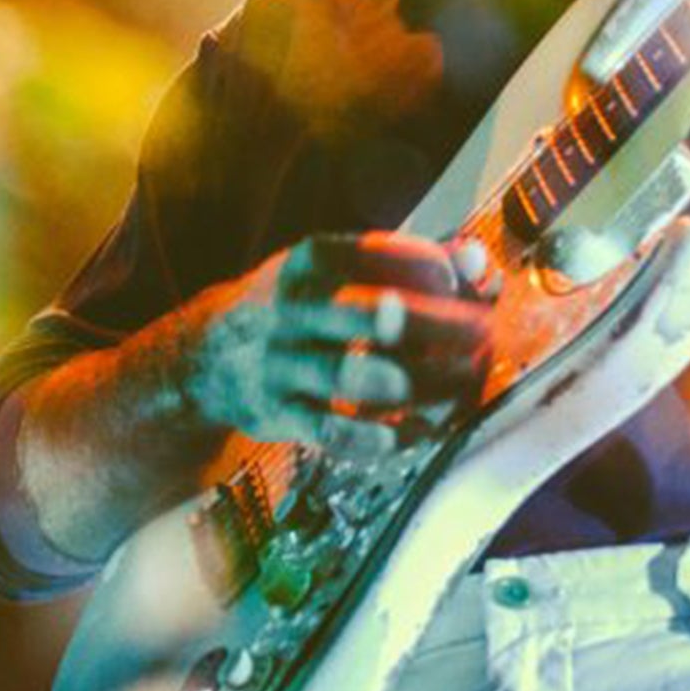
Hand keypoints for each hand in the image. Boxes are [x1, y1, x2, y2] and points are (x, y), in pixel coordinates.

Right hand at [190, 231, 496, 458]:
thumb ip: (411, 261)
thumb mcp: (337, 270)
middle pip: (370, 316)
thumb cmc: (299, 306)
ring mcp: (279, 363)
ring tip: (459, 387)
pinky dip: (380, 436)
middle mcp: (289, 308)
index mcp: (307, 262)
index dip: (431, 271)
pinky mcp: (277, 413)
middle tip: (482, 337)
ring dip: (416, 385)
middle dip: (437, 328)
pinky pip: (333, 430)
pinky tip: (418, 430)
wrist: (208, 357)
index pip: (376, 254)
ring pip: (354, 376)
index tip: (467, 286)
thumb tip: (477, 259)